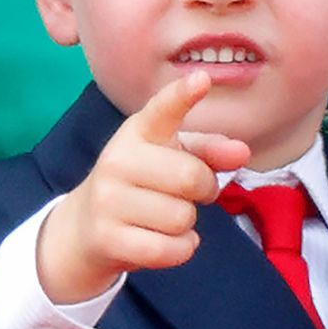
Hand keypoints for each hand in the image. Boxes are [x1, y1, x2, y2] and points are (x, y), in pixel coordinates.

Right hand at [38, 72, 250, 302]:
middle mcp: (118, 160)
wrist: (85, 229)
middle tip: (190, 194)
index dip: (183, 95)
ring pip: (182, 218)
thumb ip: (209, 151)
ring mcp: (108, 200)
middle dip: (204, 191)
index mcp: (138, 132)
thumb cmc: (142, 185)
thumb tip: (242, 152)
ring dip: (187, 224)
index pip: (162, 110)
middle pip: (191, 177)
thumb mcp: (171, 159)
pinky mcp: (108, 238)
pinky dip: (181, 249)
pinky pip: (170, 249)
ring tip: (166, 218)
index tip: (202, 79)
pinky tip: (167, 242)